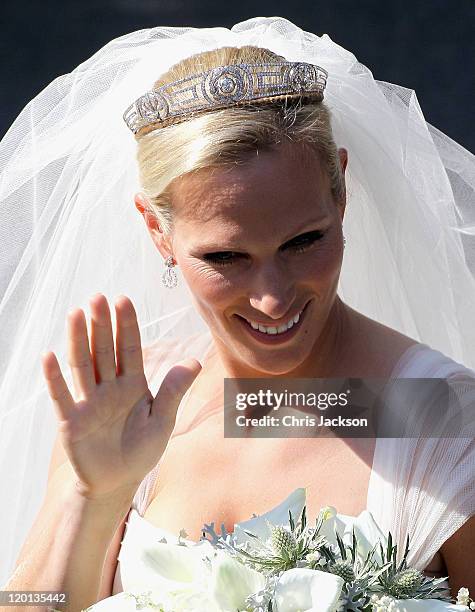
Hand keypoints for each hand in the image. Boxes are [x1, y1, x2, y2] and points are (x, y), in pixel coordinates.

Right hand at [41, 294, 200, 499]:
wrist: (117, 482)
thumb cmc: (141, 450)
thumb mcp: (162, 420)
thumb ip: (173, 391)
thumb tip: (195, 360)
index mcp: (133, 384)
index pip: (130, 349)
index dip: (126, 325)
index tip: (124, 300)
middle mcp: (109, 387)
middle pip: (104, 350)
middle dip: (102, 324)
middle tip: (98, 298)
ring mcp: (89, 402)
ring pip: (83, 365)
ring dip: (78, 340)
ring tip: (76, 313)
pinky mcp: (72, 421)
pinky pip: (62, 396)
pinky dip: (55, 378)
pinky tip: (49, 356)